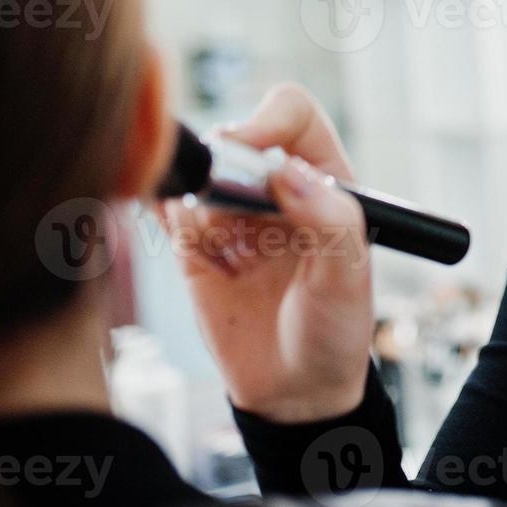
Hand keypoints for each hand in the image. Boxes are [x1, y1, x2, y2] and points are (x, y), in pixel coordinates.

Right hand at [155, 83, 373, 421]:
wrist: (296, 390)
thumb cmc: (335, 330)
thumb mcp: (348, 278)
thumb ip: (329, 220)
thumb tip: (285, 171)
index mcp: (325, 178)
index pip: (292, 115)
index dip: (266, 122)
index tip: (251, 155)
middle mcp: (275, 186)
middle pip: (233, 135)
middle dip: (221, 163)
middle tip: (222, 207)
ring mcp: (231, 213)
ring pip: (192, 168)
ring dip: (189, 191)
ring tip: (216, 245)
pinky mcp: (192, 244)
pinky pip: (164, 205)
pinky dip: (159, 206)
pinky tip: (183, 238)